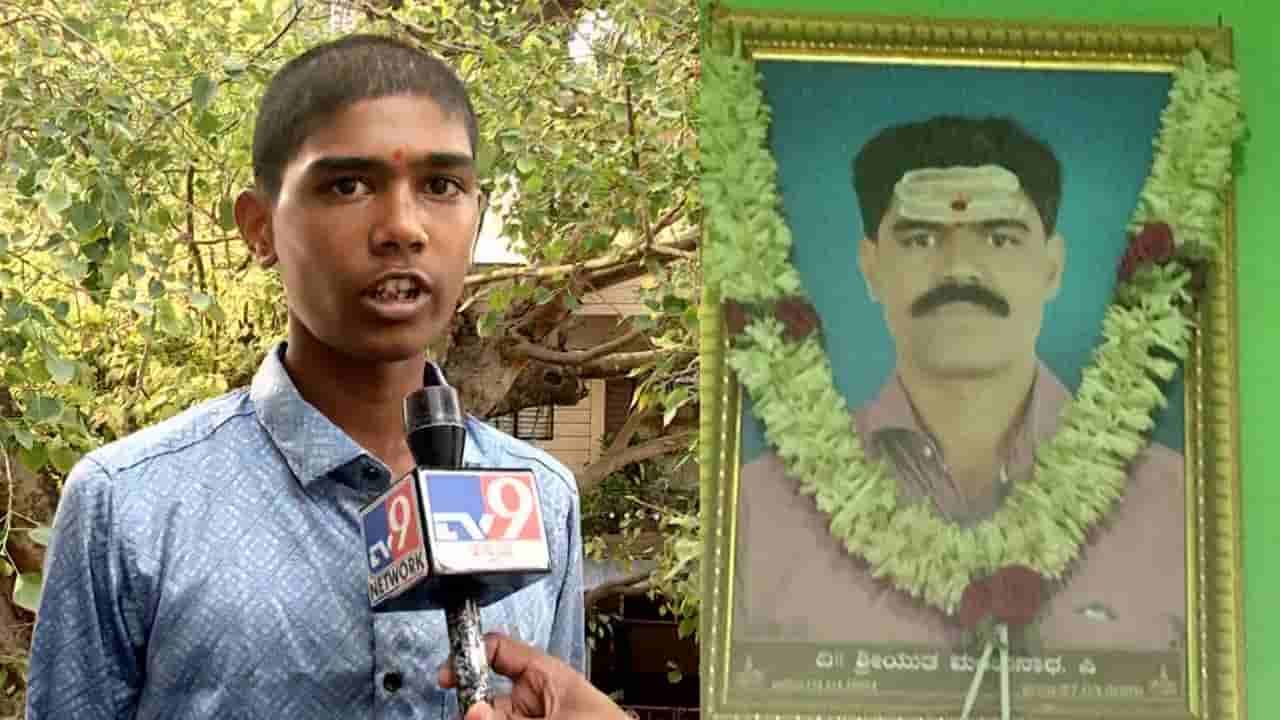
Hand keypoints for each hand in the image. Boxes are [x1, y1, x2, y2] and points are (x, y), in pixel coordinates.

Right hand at [438, 632, 629, 719]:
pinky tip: (479, 719)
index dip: (470, 656)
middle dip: (469, 705)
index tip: (445, 676)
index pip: (498, 651)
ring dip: (477, 715)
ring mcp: (526, 717)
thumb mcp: (558, 718)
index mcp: (543, 673)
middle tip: (465, 714)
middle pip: (483, 695)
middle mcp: (530, 697)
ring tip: (473, 716)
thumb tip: (471, 710)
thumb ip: (509, 717)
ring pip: (487, 714)